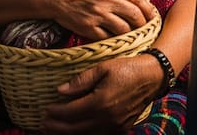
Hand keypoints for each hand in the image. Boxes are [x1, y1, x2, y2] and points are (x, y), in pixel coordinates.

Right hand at [38, 0, 156, 41]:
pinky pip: (107, 38)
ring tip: (135, 36)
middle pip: (134, 15)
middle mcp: (107, 0)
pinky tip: (118, 40)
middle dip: (143, 23)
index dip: (148, 9)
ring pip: (123, 29)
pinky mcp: (87, 28)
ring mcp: (98, 15)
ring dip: (131, 34)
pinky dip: (115, 40)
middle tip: (147, 28)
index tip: (153, 15)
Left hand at [41, 56, 163, 133]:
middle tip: (43, 124)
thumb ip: (82, 80)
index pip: (69, 112)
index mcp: (100, 102)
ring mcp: (114, 126)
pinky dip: (84, 134)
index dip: (55, 112)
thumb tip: (61, 90)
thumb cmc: (129, 68)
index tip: (46, 109)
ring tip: (54, 130)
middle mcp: (105, 118)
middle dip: (56, 127)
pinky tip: (76, 130)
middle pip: (73, 128)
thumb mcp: (104, 67)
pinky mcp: (120, 128)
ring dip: (67, 133)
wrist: (153, 76)